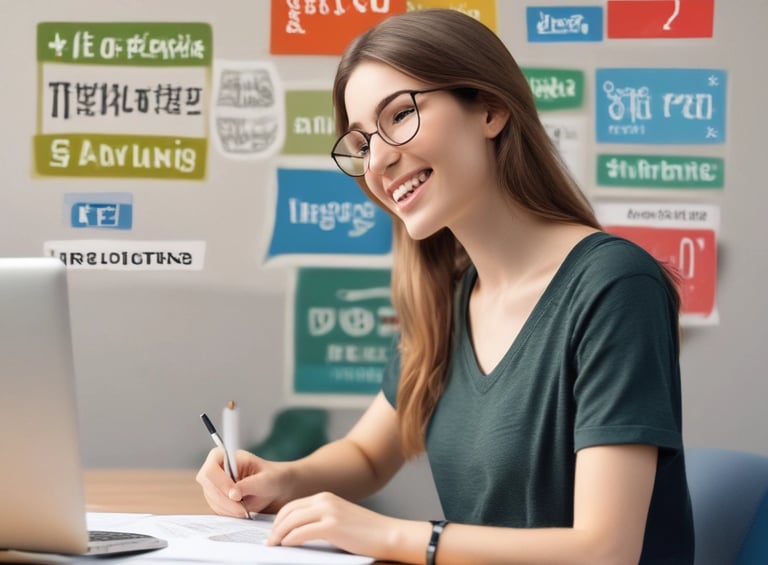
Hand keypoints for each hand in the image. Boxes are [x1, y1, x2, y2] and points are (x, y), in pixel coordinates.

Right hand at [195, 448, 290, 515]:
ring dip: (229, 510)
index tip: (236, 495)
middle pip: (208, 487)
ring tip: (247, 510)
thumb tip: (233, 494)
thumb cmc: (272, 478)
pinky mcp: (217, 500)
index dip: (220, 483)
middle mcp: (215, 470)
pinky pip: (217, 510)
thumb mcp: (265, 480)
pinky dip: (230, 514)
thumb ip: (249, 485)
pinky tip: (244, 512)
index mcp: (224, 456)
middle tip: (244, 510)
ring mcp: (214, 486)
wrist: (277, 490)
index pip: (210, 469)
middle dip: (226, 501)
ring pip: (212, 501)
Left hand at [266, 491, 408, 558]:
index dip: (279, 519)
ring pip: (292, 520)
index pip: (293, 506)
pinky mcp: (332, 526)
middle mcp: (325, 500)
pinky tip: (286, 544)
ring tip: (274, 544)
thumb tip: (297, 530)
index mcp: (326, 497)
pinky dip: (290, 538)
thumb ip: (320, 519)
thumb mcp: (340, 519)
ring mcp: (329, 512)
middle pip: (289, 511)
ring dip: (279, 533)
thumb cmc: (365, 532)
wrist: (387, 534)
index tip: (273, 532)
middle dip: (275, 526)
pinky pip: (302, 531)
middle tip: (269, 540)